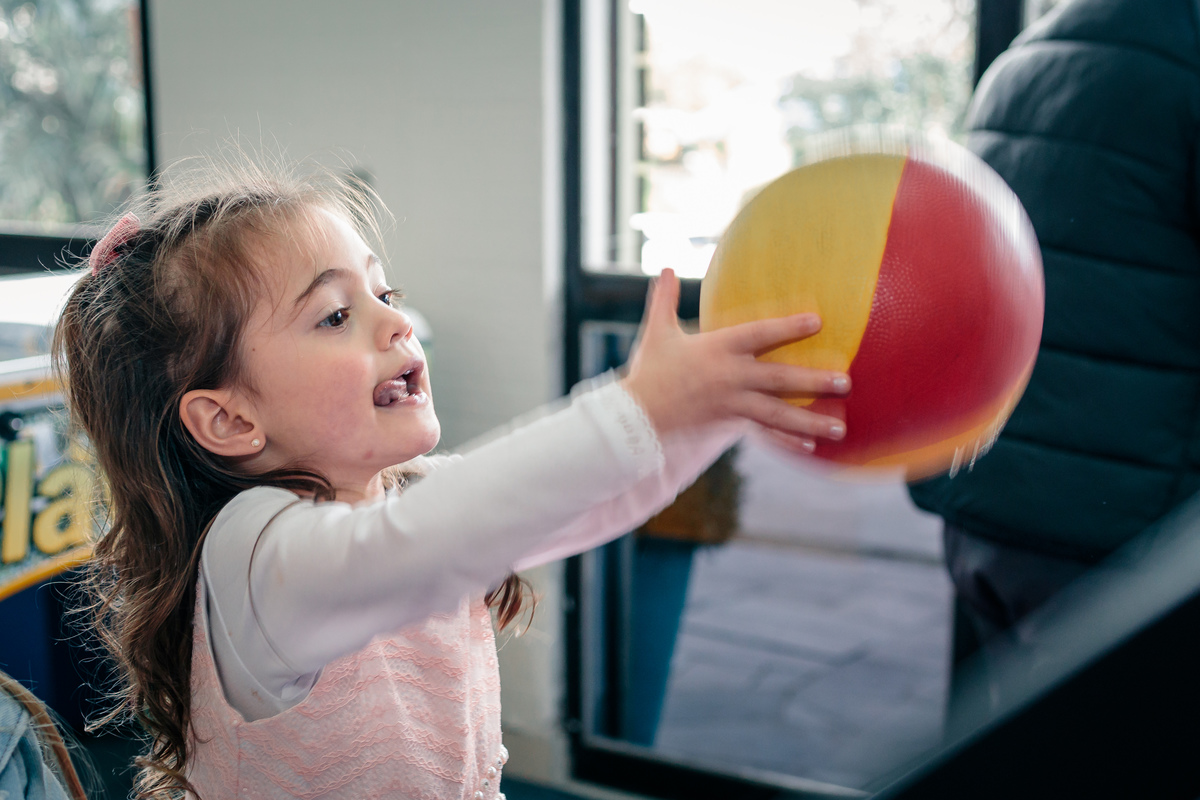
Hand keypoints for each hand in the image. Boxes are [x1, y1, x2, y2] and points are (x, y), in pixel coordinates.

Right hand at [620, 268, 849, 452]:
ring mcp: (731, 405)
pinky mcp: (728, 425)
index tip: (817, 321)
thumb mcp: (657, 332)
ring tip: (840, 426)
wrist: (635, 417)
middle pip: (779, 378)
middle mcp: (729, 377)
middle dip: (814, 380)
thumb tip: (666, 266)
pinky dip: (787, 439)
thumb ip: (664, 299)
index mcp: (716, 349)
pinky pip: (763, 433)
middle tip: (846, 380)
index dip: (788, 327)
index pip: (759, 334)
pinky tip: (811, 444)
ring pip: (778, 412)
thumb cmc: (648, 371)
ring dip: (810, 419)